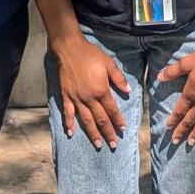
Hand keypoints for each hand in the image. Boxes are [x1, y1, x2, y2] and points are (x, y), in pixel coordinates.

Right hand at [52, 36, 129, 150]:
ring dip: (93, 133)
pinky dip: (69, 123)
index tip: (123, 129)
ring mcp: (76, 98)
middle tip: (113, 145)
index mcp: (101, 90)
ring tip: (98, 144)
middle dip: (108, 132)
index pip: (112, 110)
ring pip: (86, 120)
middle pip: (100, 119)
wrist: (70, 49)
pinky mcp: (66, 96)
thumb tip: (128, 92)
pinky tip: (71, 133)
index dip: (118, 120)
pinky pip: (68, 113)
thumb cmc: (91, 55)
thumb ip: (119, 79)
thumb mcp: (109, 64)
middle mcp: (89, 98)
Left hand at [155, 39, 194, 144]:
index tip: (168, 129)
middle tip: (175, 142)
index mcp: (191, 94)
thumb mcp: (186, 63)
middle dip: (182, 131)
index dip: (173, 120)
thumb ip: (172, 72)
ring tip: (191, 143)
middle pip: (190, 120)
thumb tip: (159, 77)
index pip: (180, 110)